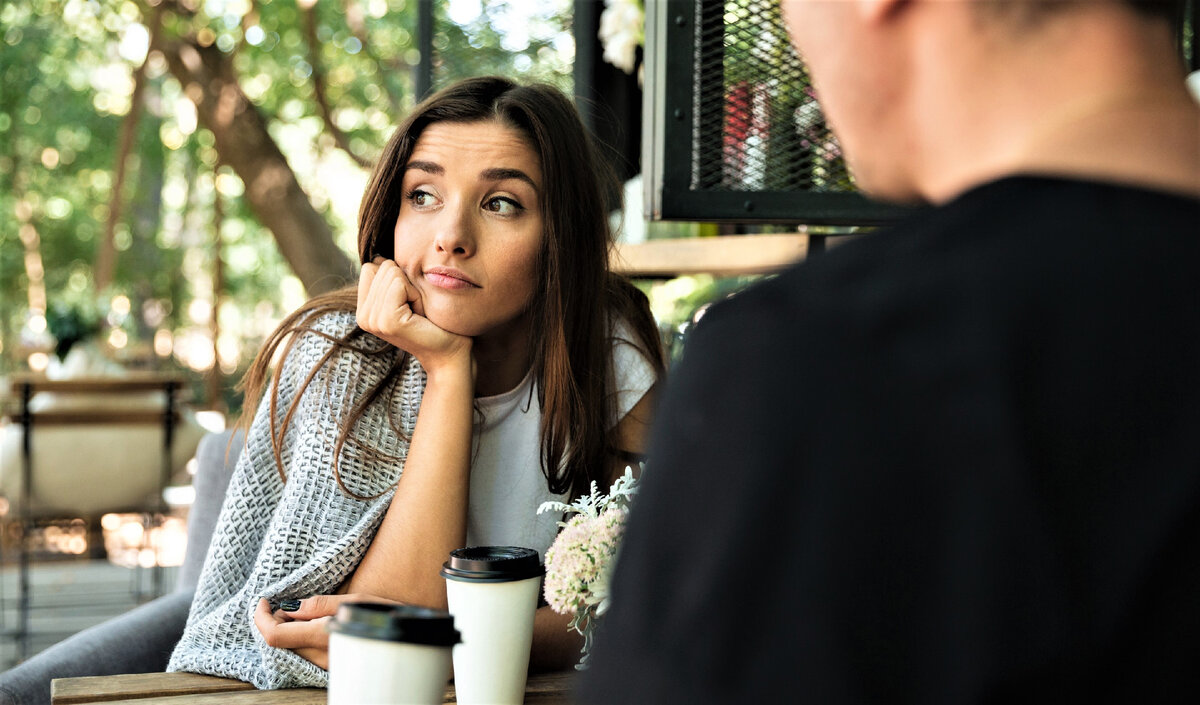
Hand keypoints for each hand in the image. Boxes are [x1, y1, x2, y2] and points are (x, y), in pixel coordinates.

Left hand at [254, 594, 400, 669]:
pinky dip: (300, 640)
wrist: (412, 639)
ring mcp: (327, 666)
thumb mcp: (355, 601)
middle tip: (287, 603)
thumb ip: (319, 605)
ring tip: (303, 613)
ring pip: (292, 649)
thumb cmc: (388, 614)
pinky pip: (305, 655)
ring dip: (288, 631)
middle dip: (276, 622)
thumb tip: (290, 608)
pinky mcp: (332, 669)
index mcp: (325, 636)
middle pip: (281, 643)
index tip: (263, 600)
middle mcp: (322, 657)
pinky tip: (312, 627)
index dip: (262, 618)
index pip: (276, 635)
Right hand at [357, 257, 470, 374]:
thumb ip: (389, 278)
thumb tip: (380, 256)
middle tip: (415, 309)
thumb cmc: (433, 320)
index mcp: (364, 310)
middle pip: (381, 266)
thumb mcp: (406, 295)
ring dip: (412, 289)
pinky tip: (419, 314)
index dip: (396, 277)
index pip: (371, 266)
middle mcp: (363, 316)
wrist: (450, 350)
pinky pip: (399, 283)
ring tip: (417, 312)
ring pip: (391, 272)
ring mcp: (372, 320)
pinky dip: (415, 294)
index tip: (408, 301)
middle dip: (405, 282)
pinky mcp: (387, 321)